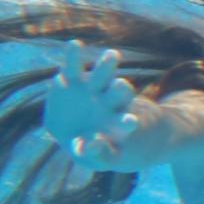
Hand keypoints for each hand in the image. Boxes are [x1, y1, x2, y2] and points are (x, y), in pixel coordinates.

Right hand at [46, 41, 139, 168]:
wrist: (76, 133)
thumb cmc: (93, 149)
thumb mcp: (98, 159)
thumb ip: (96, 154)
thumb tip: (87, 144)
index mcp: (117, 123)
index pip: (125, 122)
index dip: (126, 122)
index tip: (131, 122)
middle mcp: (109, 103)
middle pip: (120, 93)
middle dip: (121, 89)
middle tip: (122, 85)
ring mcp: (92, 89)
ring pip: (102, 75)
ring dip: (107, 66)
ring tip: (113, 55)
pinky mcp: (72, 81)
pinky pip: (73, 66)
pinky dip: (74, 56)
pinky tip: (75, 45)